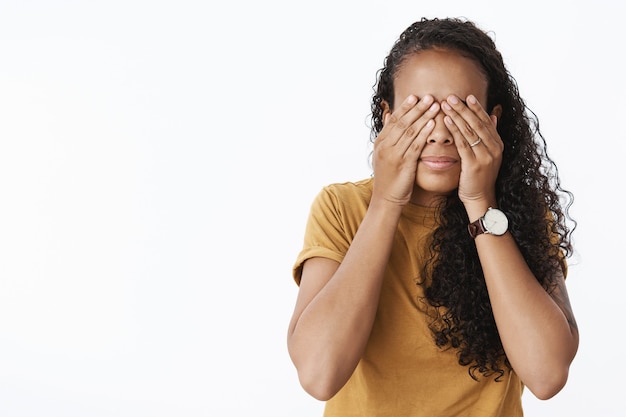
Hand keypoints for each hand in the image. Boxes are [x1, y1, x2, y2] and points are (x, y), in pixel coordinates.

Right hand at [372, 95, 438, 205]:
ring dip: (424, 117)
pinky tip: (432, 124)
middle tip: (429, 97)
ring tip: (435, 105)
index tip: (415, 96)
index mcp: (380, 142)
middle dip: (417, 108)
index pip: (393, 120)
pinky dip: (424, 133)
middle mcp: (385, 146)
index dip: (405, 107)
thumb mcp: (383, 154)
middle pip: (403, 122)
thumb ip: (387, 135)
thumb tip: (387, 116)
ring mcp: (394, 155)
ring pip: (410, 131)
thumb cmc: (388, 177)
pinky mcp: (404, 164)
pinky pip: (415, 145)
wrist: (386, 199)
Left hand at [441, 94, 502, 208]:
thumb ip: (490, 135)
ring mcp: (485, 156)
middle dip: (464, 108)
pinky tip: (446, 121)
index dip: (476, 108)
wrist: (481, 198)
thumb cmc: (480, 176)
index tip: (467, 96)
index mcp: (497, 144)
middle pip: (477, 123)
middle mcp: (494, 148)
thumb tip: (493, 116)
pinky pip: (462, 143)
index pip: (486, 121)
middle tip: (452, 96)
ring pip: (470, 131)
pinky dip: (454, 130)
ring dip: (457, 115)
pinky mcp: (474, 164)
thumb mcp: (488, 154)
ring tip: (446, 104)